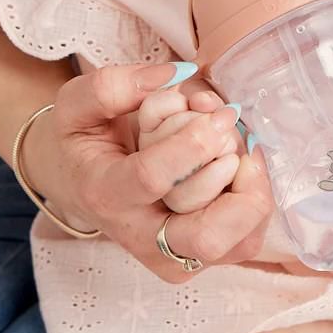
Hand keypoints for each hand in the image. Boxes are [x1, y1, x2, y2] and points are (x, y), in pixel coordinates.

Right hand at [20, 62, 271, 282]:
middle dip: (239, 186)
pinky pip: (248, 239)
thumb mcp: (77, 104)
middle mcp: (141, 237)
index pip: (152, 178)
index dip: (194, 142)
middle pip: (207, 238)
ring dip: (251, 187)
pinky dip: (255, 196)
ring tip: (234, 147)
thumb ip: (113, 85)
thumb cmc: (87, 142)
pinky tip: (238, 163)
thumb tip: (176, 75)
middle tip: (234, 141)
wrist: (85, 187)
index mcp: (106, 193)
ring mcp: (174, 255)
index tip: (217, 112)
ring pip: (238, 243)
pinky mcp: (201, 257)